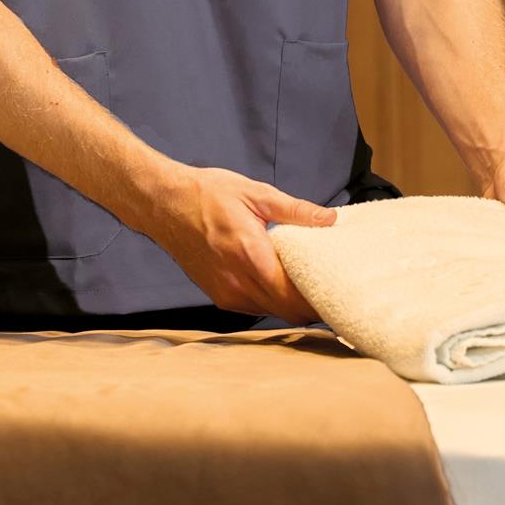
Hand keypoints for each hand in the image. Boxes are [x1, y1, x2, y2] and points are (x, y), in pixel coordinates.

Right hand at [147, 165, 336, 322]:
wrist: (164, 204)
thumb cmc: (207, 193)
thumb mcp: (255, 192)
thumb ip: (295, 210)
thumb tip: (330, 219)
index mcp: (251, 255)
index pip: (295, 295)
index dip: (320, 299)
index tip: (341, 293)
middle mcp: (237, 282)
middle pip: (287, 310)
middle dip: (312, 305)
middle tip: (334, 291)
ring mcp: (226, 293)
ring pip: (272, 312)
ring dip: (292, 305)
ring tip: (313, 288)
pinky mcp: (218, 296)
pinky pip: (255, 308)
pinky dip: (273, 302)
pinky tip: (282, 285)